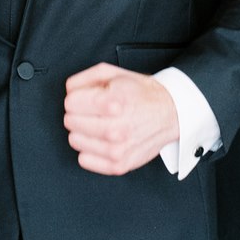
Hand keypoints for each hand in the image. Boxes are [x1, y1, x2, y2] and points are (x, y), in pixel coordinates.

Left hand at [63, 64, 178, 175]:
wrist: (171, 113)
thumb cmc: (140, 94)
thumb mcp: (113, 73)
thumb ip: (83, 78)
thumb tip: (68, 92)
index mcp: (113, 102)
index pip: (70, 103)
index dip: (78, 98)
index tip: (89, 99)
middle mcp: (116, 128)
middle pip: (70, 122)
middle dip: (79, 114)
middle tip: (96, 112)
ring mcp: (117, 150)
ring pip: (75, 141)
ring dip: (84, 132)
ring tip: (101, 125)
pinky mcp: (119, 165)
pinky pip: (84, 160)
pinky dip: (89, 150)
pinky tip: (102, 141)